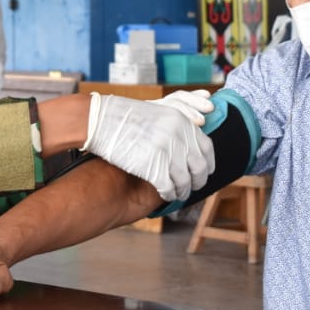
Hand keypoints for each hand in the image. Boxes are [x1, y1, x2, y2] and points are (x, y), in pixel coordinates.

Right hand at [82, 93, 215, 201]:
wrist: (102, 120)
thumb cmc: (126, 118)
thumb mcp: (159, 114)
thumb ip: (177, 129)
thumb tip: (190, 150)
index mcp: (183, 122)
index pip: (207, 148)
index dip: (207, 163)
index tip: (205, 172)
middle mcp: (179, 136)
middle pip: (199, 167)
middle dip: (198, 181)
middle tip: (194, 187)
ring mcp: (167, 152)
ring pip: (185, 181)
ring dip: (183, 191)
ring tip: (178, 194)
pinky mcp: (154, 166)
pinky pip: (169, 188)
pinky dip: (169, 194)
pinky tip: (166, 195)